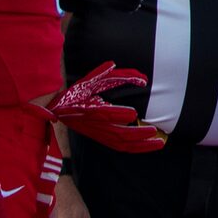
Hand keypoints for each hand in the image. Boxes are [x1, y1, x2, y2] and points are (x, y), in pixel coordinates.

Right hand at [47, 62, 164, 152]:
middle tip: (154, 130)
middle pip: (117, 134)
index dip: (118, 114)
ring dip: (141, 145)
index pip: (104, 114)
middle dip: (137, 134)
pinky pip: (120, 147)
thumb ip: (110, 75)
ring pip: (122, 144)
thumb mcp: (90, 80)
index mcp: (89, 109)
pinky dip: (136, 148)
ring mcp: (99, 134)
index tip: (133, 112)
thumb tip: (126, 70)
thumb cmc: (76, 93)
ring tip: (159, 142)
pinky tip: (148, 145)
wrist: (57, 111)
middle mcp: (95, 125)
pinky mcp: (101, 139)